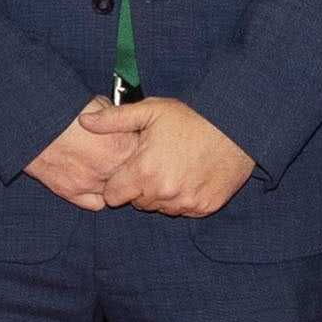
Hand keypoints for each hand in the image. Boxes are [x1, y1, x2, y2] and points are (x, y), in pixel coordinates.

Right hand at [24, 104, 143, 208]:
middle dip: (130, 168)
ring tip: (106, 168)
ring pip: (116, 193)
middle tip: (121, 158)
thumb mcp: (98, 105)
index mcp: (120, 145)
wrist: (31, 119)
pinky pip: (96, 203)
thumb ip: (116, 119)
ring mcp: (90, 181)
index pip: (145, 157)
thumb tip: (125, 122)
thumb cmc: (62, 109)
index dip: (140, 151)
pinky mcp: (71, 191)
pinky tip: (94, 182)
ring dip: (115, 182)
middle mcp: (108, 167)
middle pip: (133, 177)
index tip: (135, 147)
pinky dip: (97, 195)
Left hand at [100, 94, 259, 217]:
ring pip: (160, 208)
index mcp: (144, 171)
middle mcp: (163, 192)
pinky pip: (183, 211)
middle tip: (155, 164)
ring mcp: (185, 203)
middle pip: (137, 203)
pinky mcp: (204, 207)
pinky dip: (183, 198)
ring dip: (162, 194)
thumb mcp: (151, 110)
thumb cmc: (192, 117)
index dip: (118, 181)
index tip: (130, 168)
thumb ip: (114, 120)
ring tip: (174, 168)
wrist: (237, 126)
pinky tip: (190, 176)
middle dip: (140, 187)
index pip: (113, 196)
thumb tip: (83, 121)